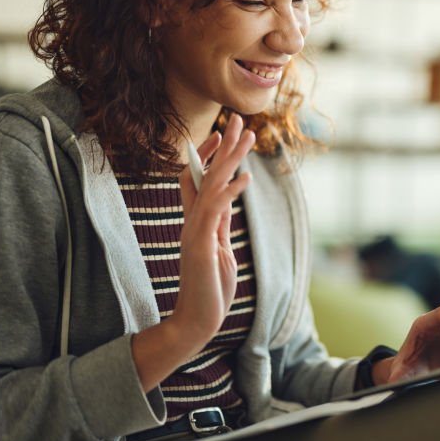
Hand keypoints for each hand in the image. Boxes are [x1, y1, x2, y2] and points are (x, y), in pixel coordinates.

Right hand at [169, 114, 254, 350]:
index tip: (221, 134)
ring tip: (248, 137)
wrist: (197, 320)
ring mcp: (194, 231)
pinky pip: (214, 211)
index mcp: (196, 222)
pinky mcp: (200, 244)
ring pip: (210, 185)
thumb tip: (227, 201)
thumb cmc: (211, 288)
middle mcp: (191, 221)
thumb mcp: (219, 248)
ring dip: (230, 159)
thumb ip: (219, 224)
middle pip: (204, 173)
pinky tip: (246, 177)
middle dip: (223, 146)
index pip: (196, 179)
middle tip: (238, 120)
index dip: (207, 155)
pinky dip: (230, 191)